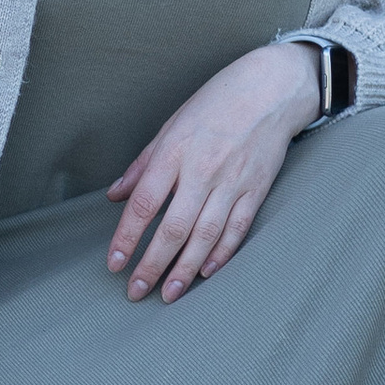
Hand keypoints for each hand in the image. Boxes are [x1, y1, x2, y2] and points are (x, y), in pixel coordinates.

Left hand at [106, 41, 320, 304]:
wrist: (270, 90)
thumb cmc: (215, 103)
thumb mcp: (171, 125)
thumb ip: (143, 164)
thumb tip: (115, 196)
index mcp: (175, 151)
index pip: (145, 203)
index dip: (127, 237)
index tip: (114, 264)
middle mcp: (202, 170)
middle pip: (174, 228)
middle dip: (152, 265)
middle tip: (136, 292)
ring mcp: (232, 182)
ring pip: (205, 236)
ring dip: (184, 269)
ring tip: (169, 294)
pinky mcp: (256, 190)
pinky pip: (237, 229)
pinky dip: (221, 254)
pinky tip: (206, 273)